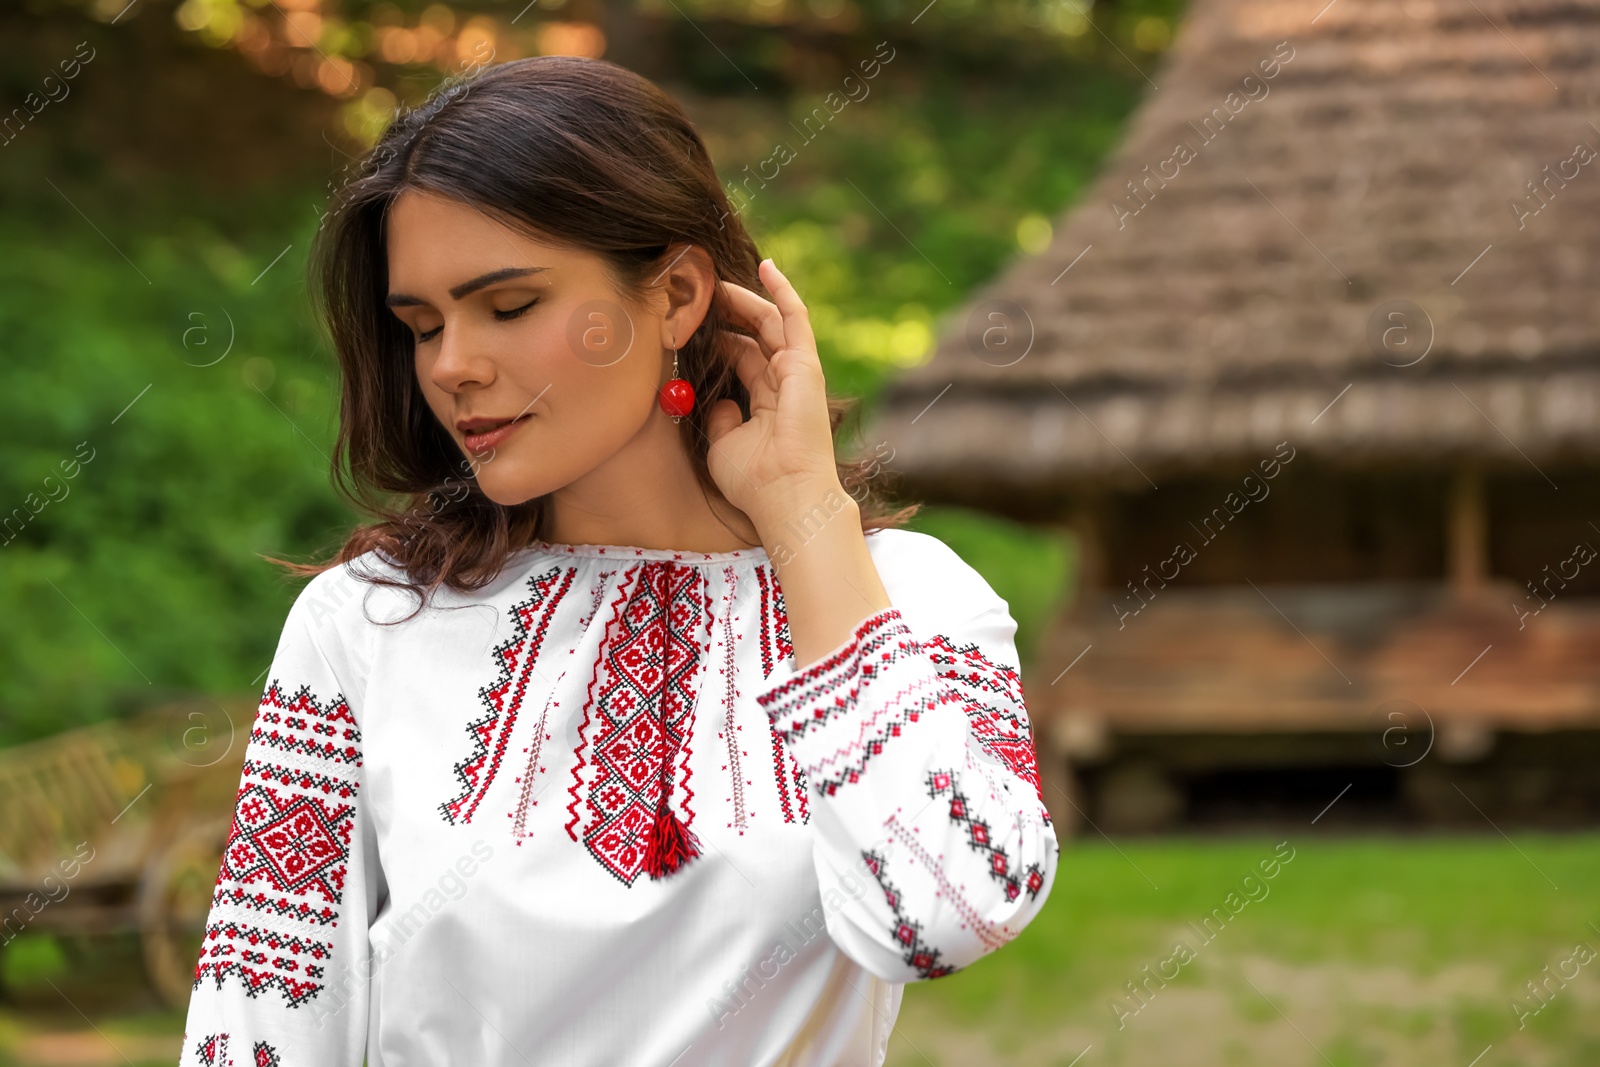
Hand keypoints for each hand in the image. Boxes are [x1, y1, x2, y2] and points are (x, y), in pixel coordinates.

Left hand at [705, 259, 844, 533]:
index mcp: (767, 403)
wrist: (784, 496)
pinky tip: (765, 266)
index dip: (719, 337)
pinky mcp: (805, 364)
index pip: (742, 357)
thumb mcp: (724, 445)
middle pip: (755, 335)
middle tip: (701, 291)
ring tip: (715, 280)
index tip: (692, 321)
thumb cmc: (754, 480)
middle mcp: (784, 384)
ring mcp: (797, 372)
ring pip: (769, 322)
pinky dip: (782, 291)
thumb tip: (717, 400)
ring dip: (744, 299)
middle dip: (728, 311)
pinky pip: (794, 318)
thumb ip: (721, 419)